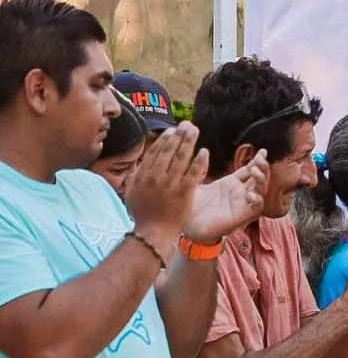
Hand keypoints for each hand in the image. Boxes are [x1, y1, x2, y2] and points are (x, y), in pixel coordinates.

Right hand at [126, 122, 208, 248]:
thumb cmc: (143, 214)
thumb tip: (139, 164)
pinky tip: (204, 152)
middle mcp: (155, 177)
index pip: (155, 152)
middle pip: (168, 151)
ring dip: (188, 142)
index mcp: (142, 175)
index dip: (164, 139)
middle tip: (187, 124)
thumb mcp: (133, 192)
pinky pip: (193, 173)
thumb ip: (136, 176)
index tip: (172, 130)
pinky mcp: (184, 193)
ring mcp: (170, 184)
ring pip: (180, 158)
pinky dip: (199, 161)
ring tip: (195, 131)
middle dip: (178, 135)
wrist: (153, 233)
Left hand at [184, 150, 268, 243]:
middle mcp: (240, 193)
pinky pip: (256, 208)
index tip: (263, 151)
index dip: (257, 161)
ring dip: (262, 181)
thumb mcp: (196, 182)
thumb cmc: (192, 206)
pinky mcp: (242, 216)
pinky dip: (257, 201)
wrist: (187, 226)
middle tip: (261, 158)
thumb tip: (203, 150)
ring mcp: (242, 204)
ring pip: (261, 191)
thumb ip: (201, 167)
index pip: (249, 170)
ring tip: (255, 172)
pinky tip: (251, 194)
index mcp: (231, 184)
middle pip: (259, 179)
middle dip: (263, 168)